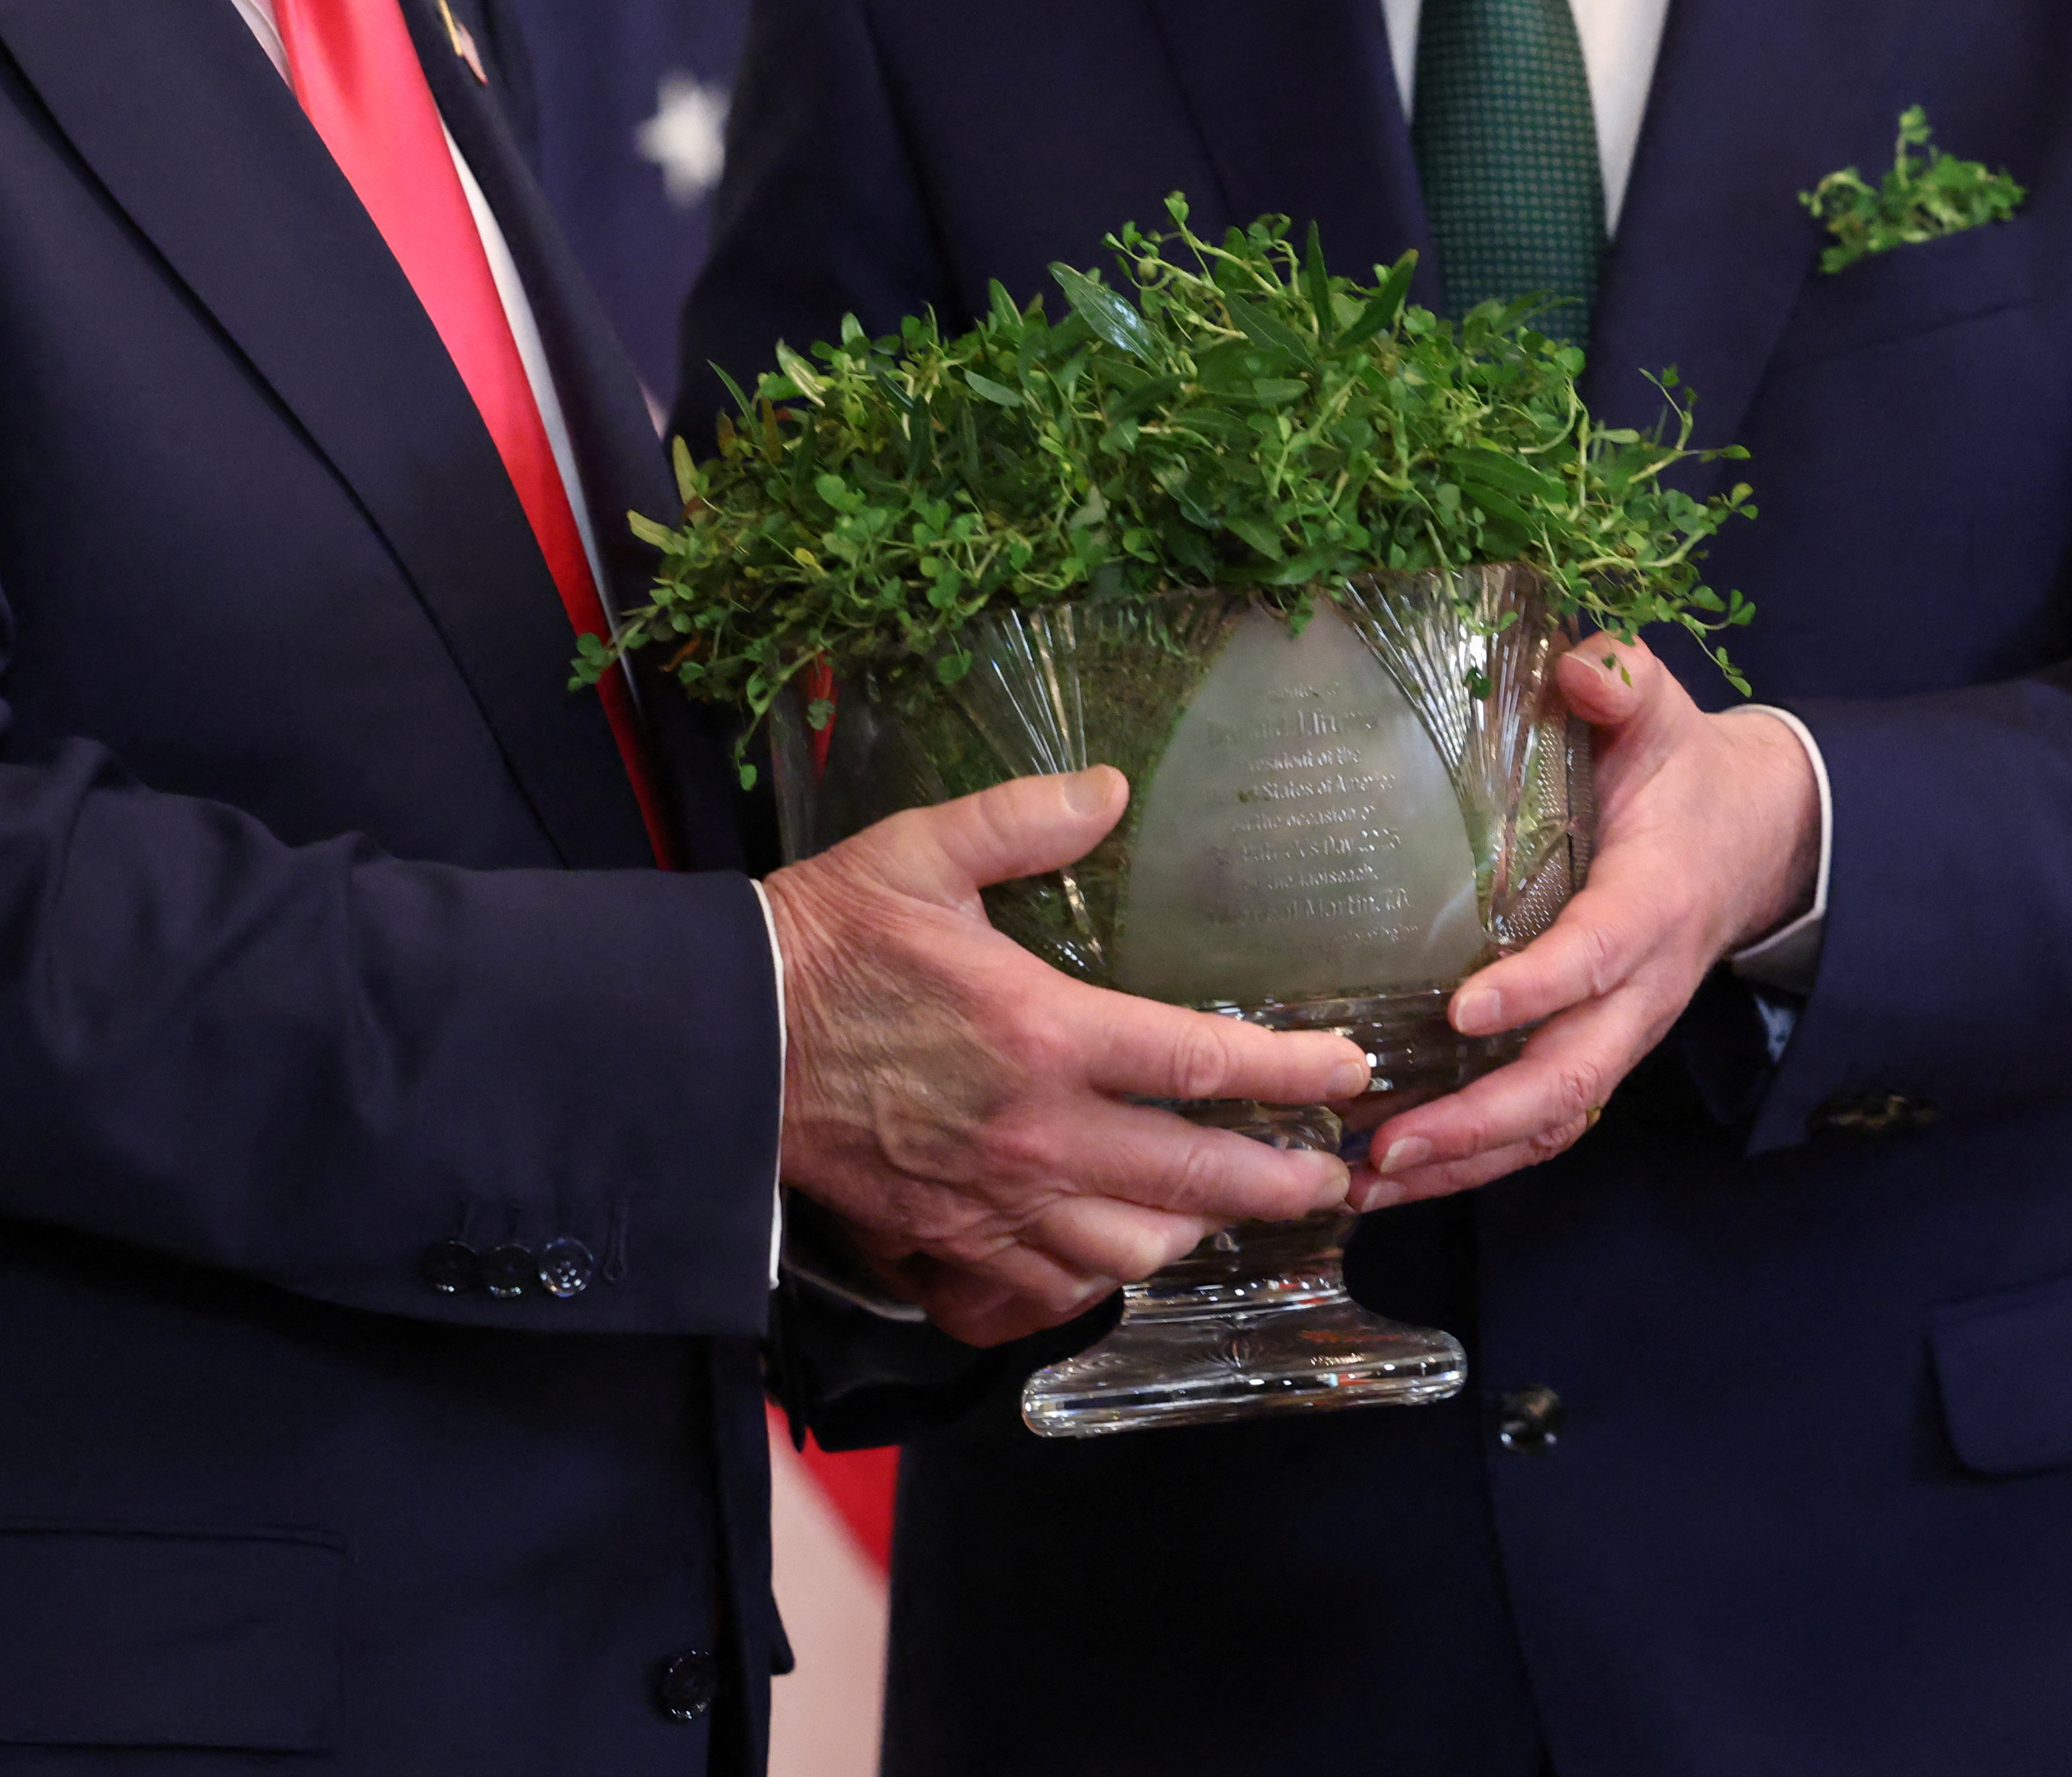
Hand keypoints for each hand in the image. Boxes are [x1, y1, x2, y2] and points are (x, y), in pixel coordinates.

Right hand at [765, 767, 1370, 1345]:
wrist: (723, 1042)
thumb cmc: (823, 941)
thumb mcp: (919, 851)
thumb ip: (1023, 818)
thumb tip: (1109, 787)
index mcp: (1044, 1032)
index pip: (1204, 1064)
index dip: (1293, 1073)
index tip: (1348, 1073)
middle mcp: (1037, 1132)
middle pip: (1196, 1178)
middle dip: (1282, 1181)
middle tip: (1334, 1176)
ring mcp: (997, 1200)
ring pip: (1134, 1248)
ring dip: (1196, 1230)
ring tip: (1228, 1207)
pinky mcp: (952, 1241)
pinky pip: (1056, 1284)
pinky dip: (1104, 1274)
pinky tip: (1122, 1247)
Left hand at [1353, 637, 1818, 1206]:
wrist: (1757, 833)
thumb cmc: (1686, 770)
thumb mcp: (1663, 711)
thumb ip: (1624, 685)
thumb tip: (1581, 666)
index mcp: (1655, 901)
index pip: (1597, 955)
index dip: (1538, 988)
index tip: (1463, 1012)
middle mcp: (1642, 987)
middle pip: (1572, 1076)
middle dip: (1482, 1120)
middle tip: (1388, 1141)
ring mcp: (1621, 1030)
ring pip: (1554, 1119)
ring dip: (1466, 1159)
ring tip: (1369, 1183)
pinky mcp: (1596, 1050)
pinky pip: (1543, 1123)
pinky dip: (1476, 1158)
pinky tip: (1397, 1174)